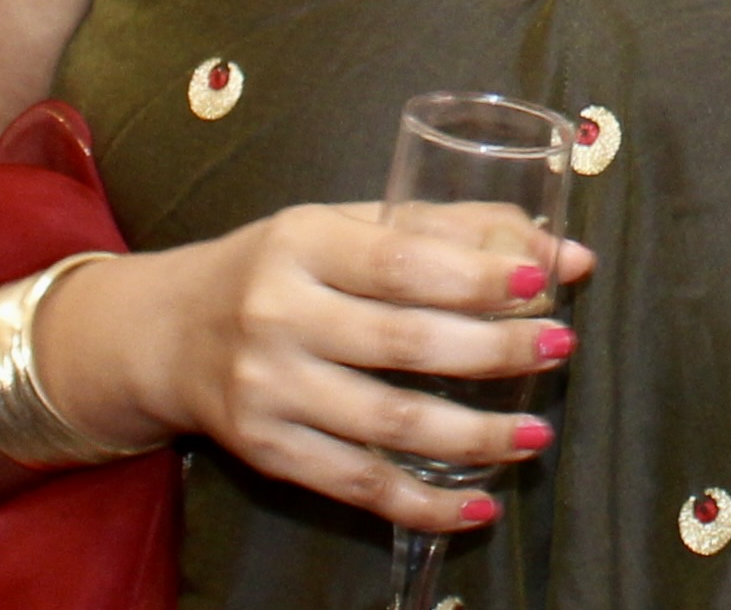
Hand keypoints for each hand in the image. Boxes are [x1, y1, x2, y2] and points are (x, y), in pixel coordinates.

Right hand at [37, 203, 594, 532]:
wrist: (167, 332)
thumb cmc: (280, 266)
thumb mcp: (344, 225)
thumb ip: (446, 231)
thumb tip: (562, 250)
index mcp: (303, 241)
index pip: (401, 262)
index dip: (475, 274)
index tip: (543, 280)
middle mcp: (279, 314)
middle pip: (405, 342)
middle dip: (494, 350)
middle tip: (560, 347)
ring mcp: (269, 390)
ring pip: (389, 424)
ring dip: (475, 435)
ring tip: (537, 434)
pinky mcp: (267, 452)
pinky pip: (357, 486)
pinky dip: (423, 503)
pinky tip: (478, 504)